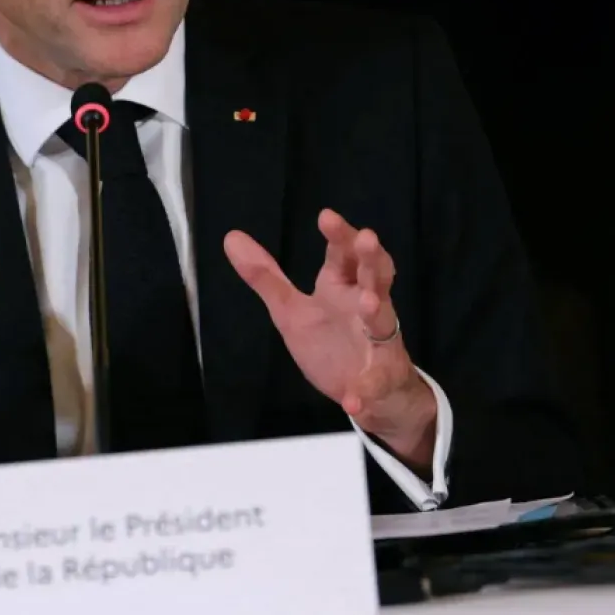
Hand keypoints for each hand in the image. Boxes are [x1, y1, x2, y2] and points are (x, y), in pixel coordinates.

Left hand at [223, 209, 436, 470]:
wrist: (368, 393)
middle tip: (367, 238)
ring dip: (377, 311)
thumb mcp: (290, 310)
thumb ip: (265, 277)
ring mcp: (378, 343)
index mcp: (342, 288)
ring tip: (369, 302)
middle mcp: (366, 308)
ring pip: (383, 321)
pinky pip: (375, 384)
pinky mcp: (380, 380)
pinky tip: (354, 397)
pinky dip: (365, 390)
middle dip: (371, 258)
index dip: (339, 235)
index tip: (326, 216)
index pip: (343, 255)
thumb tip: (231, 237)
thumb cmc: (331, 341)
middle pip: (374, 276)